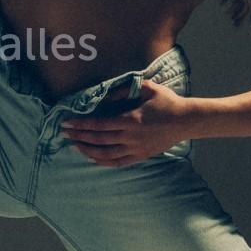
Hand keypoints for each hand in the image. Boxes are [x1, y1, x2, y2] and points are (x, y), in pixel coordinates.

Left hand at [60, 79, 192, 167]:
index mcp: (131, 119)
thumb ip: (126, 90)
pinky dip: (102, 161)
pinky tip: (92, 158)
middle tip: (64, 134)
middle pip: (98, 139)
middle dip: (79, 136)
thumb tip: (107, 96)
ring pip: (106, 154)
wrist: (187, 121)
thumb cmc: (167, 102)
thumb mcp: (148, 88)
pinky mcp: (141, 156)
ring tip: (74, 145)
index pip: (99, 124)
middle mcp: (131, 136)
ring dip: (87, 150)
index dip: (81, 125)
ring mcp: (136, 149)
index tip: (67, 123)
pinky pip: (118, 162)